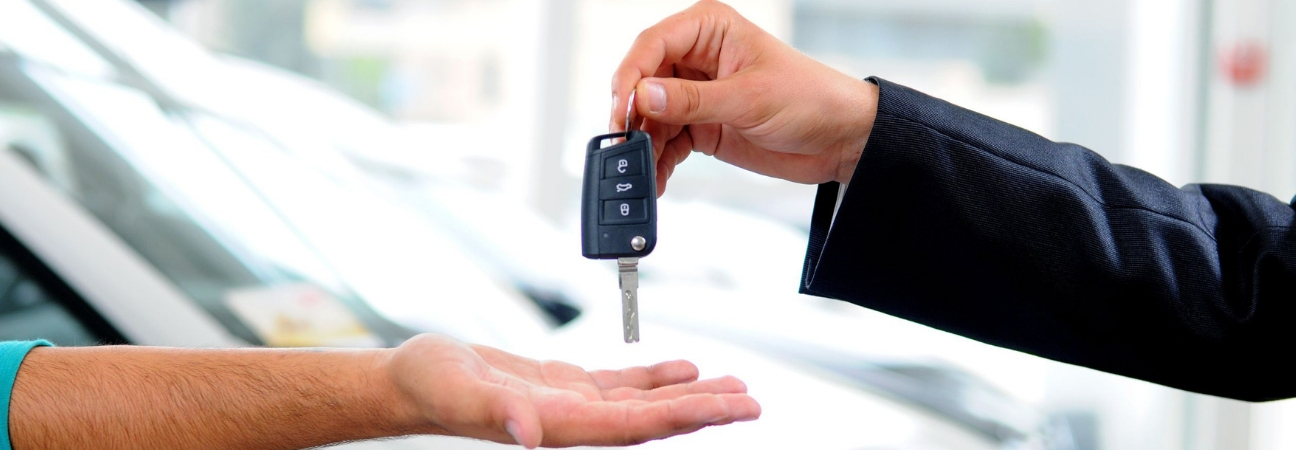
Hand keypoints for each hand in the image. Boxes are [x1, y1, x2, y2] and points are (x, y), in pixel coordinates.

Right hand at [385, 334, 760, 447]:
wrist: (412, 381)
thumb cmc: (431, 387)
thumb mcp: (461, 392)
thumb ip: (497, 413)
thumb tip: (529, 436)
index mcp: (560, 424)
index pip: (636, 425)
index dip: (686, 416)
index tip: (730, 408)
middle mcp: (575, 420)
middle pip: (654, 419)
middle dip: (705, 409)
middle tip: (752, 400)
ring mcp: (573, 404)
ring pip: (645, 402)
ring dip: (689, 395)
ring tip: (734, 386)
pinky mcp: (564, 385)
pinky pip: (622, 385)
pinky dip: (655, 377)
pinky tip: (683, 368)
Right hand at [611, 0, 878, 194]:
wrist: (842, 140)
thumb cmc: (811, 99)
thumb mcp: (749, 98)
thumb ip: (693, 100)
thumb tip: (644, 97)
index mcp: (710, 30)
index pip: (653, 45)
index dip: (632, 76)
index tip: (624, 109)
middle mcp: (698, 58)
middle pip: (644, 82)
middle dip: (633, 116)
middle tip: (626, 145)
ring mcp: (697, 94)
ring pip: (651, 117)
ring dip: (644, 145)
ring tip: (641, 171)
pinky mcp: (702, 126)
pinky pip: (668, 141)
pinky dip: (660, 161)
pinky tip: (657, 179)